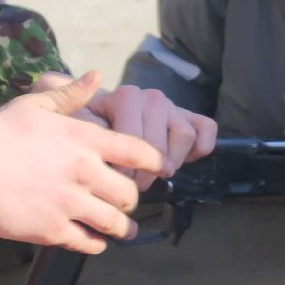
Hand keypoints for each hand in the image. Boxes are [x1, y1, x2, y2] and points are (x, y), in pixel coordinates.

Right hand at [0, 72, 167, 251]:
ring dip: (123, 228)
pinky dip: (96, 244)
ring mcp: (70, 204)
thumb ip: (70, 95)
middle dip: (133, 199)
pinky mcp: (52, 230)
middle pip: (129, 193)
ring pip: (114, 223)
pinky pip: (87, 243)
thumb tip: (97, 76)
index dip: (156, 162)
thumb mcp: (34, 105)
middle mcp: (84, 172)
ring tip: (125, 230)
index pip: (138, 151)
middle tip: (130, 202)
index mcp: (84, 139)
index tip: (163, 169)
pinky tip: (96, 243)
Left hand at [84, 85, 218, 188]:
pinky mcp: (188, 115)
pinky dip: (200, 148)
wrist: (100, 111)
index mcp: (126, 97)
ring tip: (155, 173)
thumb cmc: (89, 124)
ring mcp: (172, 105)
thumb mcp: (79, 126)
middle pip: (161, 145)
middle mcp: (152, 97)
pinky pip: (206, 129)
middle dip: (147, 174)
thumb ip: (90, 135)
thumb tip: (105, 152)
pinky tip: (183, 159)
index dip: (128, 170)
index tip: (117, 183)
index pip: (137, 142)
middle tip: (136, 187)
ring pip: (185, 137)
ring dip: (173, 161)